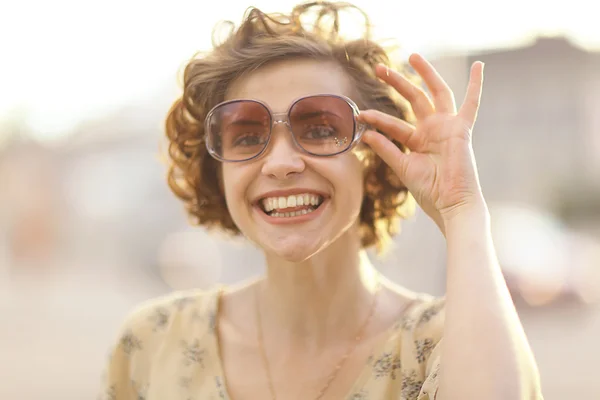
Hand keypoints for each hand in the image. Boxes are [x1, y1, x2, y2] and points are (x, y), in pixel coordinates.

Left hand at [358, 54, 486, 233]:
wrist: (450, 204)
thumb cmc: (429, 191)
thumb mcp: (402, 167)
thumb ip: (386, 148)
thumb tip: (366, 133)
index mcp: (417, 140)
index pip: (393, 123)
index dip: (377, 118)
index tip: (360, 113)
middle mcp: (432, 130)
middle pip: (413, 98)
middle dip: (396, 82)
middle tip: (379, 68)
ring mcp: (447, 127)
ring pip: (435, 93)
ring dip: (425, 74)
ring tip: (412, 56)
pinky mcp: (461, 129)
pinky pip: (472, 104)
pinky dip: (476, 85)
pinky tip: (479, 66)